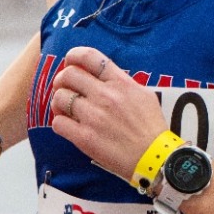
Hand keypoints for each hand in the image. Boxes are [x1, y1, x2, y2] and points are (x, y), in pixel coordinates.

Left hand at [48, 46, 165, 180]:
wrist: (155, 158)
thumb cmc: (151, 128)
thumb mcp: (144, 95)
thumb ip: (123, 82)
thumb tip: (105, 76)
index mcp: (121, 83)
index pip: (89, 56)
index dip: (73, 55)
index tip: (70, 62)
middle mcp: (105, 96)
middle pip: (69, 74)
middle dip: (62, 80)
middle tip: (65, 88)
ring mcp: (94, 116)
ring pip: (60, 97)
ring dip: (59, 102)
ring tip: (66, 109)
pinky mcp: (85, 137)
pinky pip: (58, 122)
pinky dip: (60, 123)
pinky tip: (68, 126)